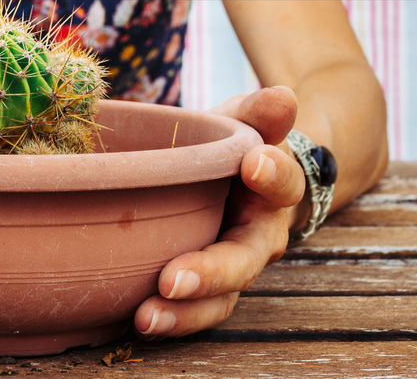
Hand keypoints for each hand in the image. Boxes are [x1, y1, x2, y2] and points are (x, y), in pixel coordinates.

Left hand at [133, 85, 304, 338]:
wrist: (242, 182)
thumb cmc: (237, 147)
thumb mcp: (247, 122)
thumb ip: (260, 112)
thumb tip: (283, 94)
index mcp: (276, 189)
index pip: (282, 181)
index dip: (272, 173)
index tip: (254, 163)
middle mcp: (260, 237)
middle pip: (243, 260)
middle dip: (211, 272)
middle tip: (173, 279)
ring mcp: (235, 269)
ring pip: (219, 299)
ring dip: (183, 313)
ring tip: (145, 317)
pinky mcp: (207, 290)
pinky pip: (193, 312)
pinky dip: (168, 321)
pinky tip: (133, 321)